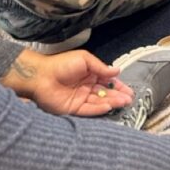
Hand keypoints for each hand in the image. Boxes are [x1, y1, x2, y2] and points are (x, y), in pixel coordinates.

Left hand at [2, 48, 133, 116]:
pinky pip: (89, 110)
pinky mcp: (74, 108)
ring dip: (112, 102)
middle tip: (129, 99)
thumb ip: (101, 67)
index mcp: (90, 74)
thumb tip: (117, 71)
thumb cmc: (62, 64)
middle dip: (118, 96)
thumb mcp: (85, 59)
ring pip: (100, 101)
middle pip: (106, 93)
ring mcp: (81, 98)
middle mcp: (87, 87)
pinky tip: (108, 107)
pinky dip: (99, 109)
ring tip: (124, 102)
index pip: (108, 81)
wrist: (41, 76)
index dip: (119, 85)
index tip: (129, 90)